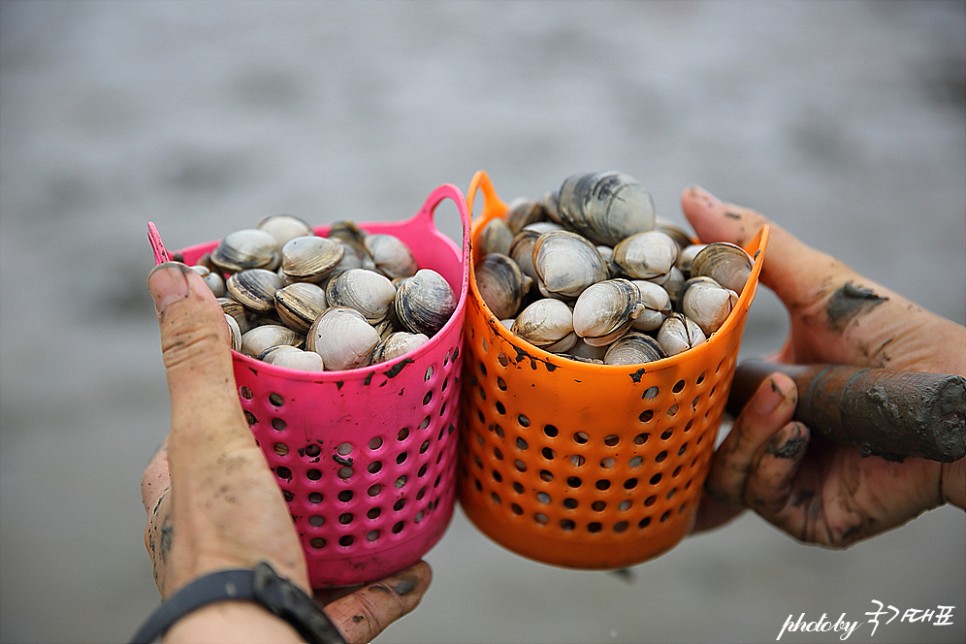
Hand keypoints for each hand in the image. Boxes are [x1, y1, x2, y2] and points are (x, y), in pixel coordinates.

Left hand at [141, 262, 429, 641]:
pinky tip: (417, 564)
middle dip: (316, 462)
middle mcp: (224, 537)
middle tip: (362, 429)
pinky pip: (362, 595)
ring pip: (321, 538)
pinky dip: (390, 580)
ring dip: (359, 519)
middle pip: (275, 483)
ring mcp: (272, 580)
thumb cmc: (226, 544)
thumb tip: (169, 277)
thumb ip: (197, 360)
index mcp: (188, 493)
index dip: (247, 396)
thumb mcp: (209, 437)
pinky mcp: (316, 619)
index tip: (292, 372)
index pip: (212, 427)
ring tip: (398, 485)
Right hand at [682, 186, 965, 546]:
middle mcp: (766, 435)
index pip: (699, 386)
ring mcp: (782, 476)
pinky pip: (756, 497)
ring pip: (719, 472)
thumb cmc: (900, 339)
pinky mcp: (805, 515)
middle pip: (697, 436)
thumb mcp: (816, 285)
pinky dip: (769, 463)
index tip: (661, 340)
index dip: (677, 371)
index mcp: (764, 388)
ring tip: (787, 399)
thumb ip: (753, 243)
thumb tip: (690, 193)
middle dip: (699, 410)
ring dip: (746, 434)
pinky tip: (802, 434)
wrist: (961, 395)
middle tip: (712, 377)